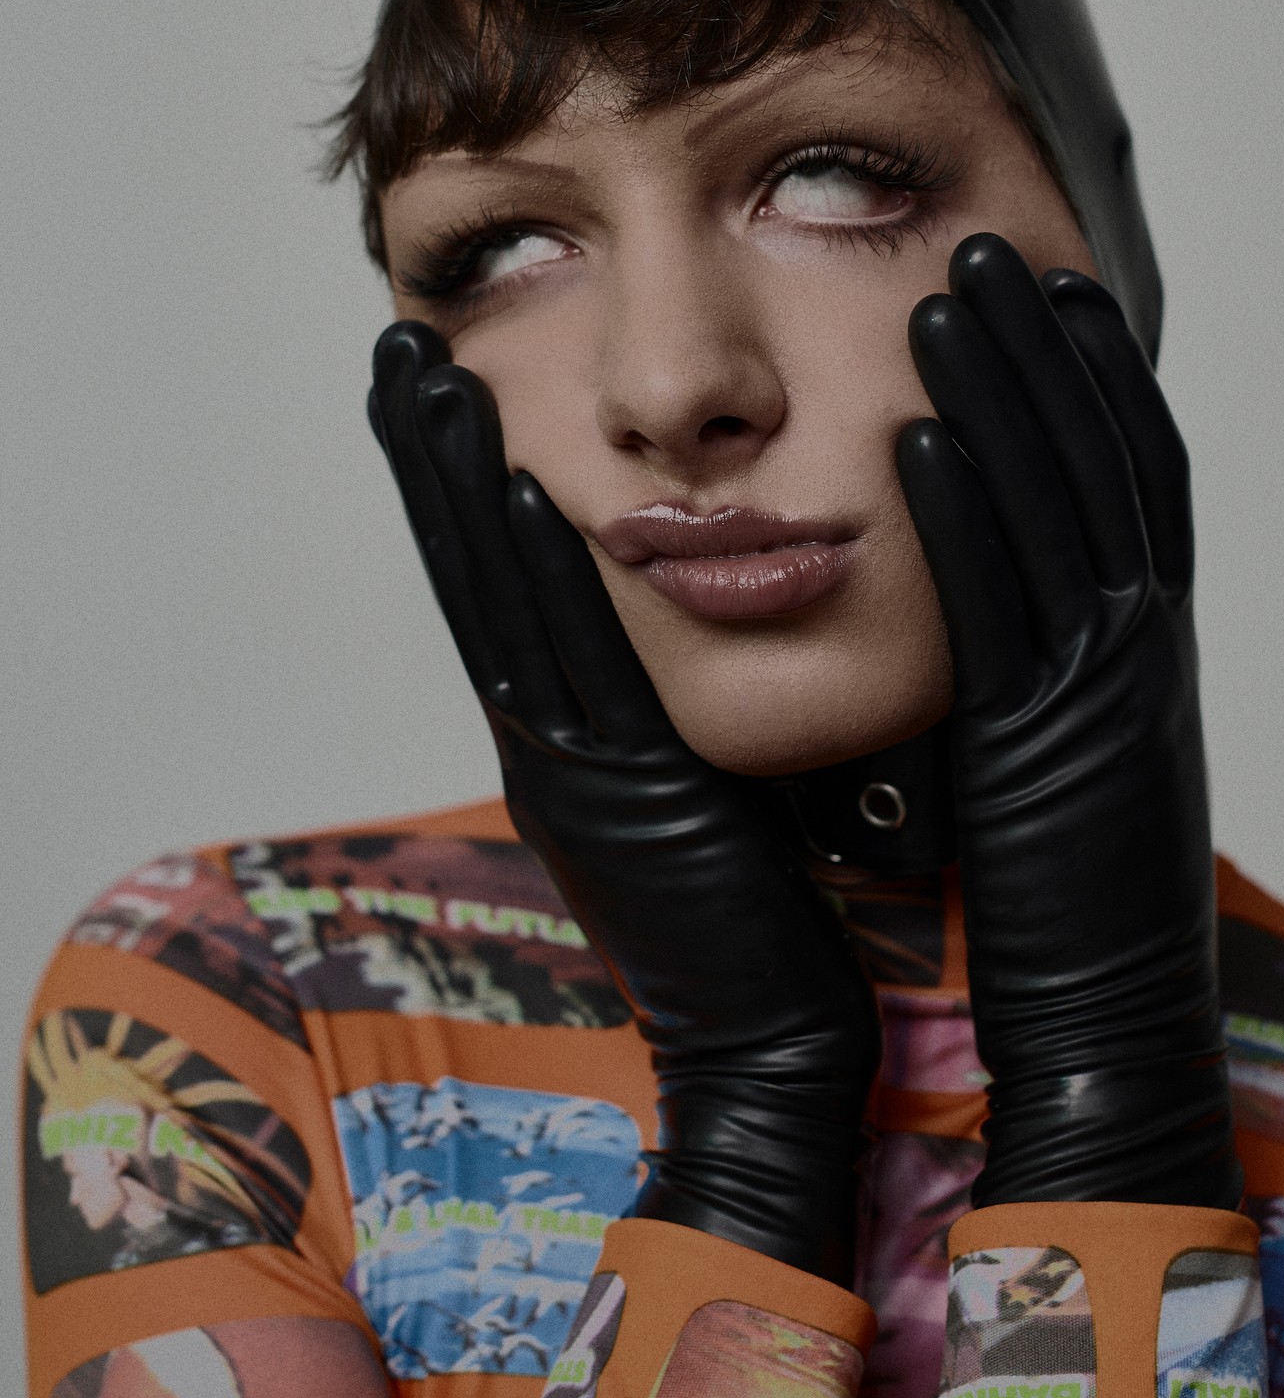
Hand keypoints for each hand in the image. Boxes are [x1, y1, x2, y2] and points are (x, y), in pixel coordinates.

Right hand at [370, 324, 880, 1277]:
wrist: (767, 1046)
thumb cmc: (757, 916)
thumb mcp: (699, 787)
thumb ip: (669, 714)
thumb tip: (673, 637)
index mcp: (572, 740)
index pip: (506, 587)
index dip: (461, 488)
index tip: (444, 388)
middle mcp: (548, 745)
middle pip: (477, 576)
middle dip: (432, 460)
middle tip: (402, 351)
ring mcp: (567, 772)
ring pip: (500, 601)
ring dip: (457, 486)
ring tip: (425, 378)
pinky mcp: (613, 799)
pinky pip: (566, 663)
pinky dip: (534, 569)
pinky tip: (515, 482)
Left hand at [897, 235, 1239, 1208]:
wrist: (1109, 1013)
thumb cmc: (1066, 884)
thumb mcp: (1066, 737)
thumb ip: (1043, 650)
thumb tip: (995, 577)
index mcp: (1147, 637)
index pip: (1135, 467)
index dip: (1097, 366)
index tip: (1050, 283)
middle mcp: (1144, 640)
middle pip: (1100, 457)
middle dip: (1047, 345)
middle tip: (991, 247)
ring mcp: (1108, 684)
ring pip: (1057, 507)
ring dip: (1002, 394)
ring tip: (947, 298)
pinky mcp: (1053, 740)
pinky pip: (1004, 605)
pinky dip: (965, 514)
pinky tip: (912, 438)